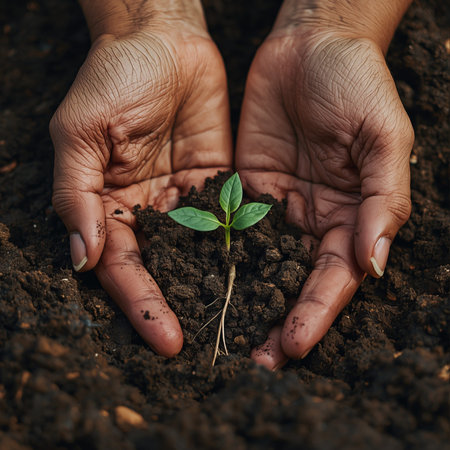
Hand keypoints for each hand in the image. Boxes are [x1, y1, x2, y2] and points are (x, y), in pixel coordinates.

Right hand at [50, 11, 231, 356]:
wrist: (161, 39)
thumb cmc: (113, 79)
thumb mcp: (81, 133)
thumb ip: (79, 196)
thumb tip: (84, 260)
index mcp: (112, 208)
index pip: (127, 270)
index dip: (144, 306)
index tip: (168, 341)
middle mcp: (153, 214)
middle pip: (170, 273)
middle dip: (190, 311)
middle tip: (224, 352)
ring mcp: (189, 200)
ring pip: (206, 255)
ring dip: (227, 290)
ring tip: (258, 328)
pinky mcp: (221, 183)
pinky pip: (235, 221)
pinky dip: (250, 250)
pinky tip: (273, 277)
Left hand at [236, 18, 412, 368]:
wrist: (310, 45)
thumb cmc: (356, 84)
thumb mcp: (382, 138)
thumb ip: (380, 200)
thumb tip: (374, 263)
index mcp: (349, 214)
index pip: (335, 275)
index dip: (317, 310)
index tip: (294, 343)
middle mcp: (310, 218)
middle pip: (293, 280)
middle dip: (278, 319)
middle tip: (256, 360)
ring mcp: (274, 205)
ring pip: (258, 262)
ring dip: (244, 298)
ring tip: (222, 333)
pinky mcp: (242, 188)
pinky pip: (228, 225)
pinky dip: (215, 255)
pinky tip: (196, 280)